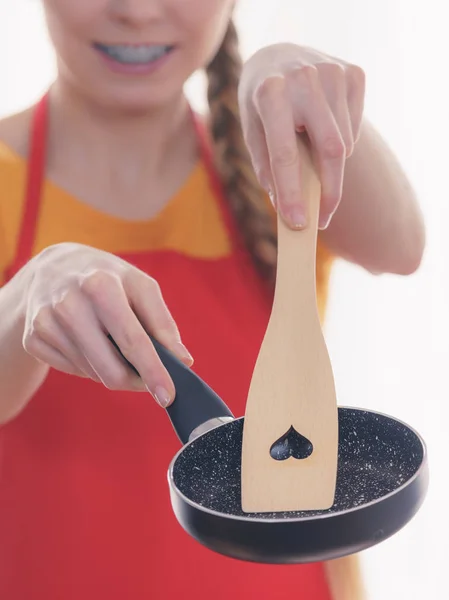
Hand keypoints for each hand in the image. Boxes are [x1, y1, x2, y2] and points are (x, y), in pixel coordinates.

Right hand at [20, 243, 192, 406]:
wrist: (53, 267)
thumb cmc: (107, 277)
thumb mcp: (139, 286)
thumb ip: (162, 323)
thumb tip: (183, 361)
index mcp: (101, 285)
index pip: (132, 340)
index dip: (153, 372)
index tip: (167, 396)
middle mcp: (69, 304)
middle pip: (110, 369)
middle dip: (135, 381)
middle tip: (147, 378)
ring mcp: (45, 322)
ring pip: (93, 374)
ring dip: (111, 369)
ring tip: (112, 343)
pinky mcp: (32, 338)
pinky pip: (73, 371)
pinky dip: (89, 365)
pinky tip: (88, 341)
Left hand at [238, 43, 364, 228]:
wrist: (277, 57)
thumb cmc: (260, 104)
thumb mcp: (252, 133)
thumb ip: (268, 168)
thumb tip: (289, 208)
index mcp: (271, 93)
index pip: (285, 154)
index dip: (292, 193)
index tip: (299, 224)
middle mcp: (305, 79)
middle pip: (330, 151)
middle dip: (329, 192)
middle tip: (322, 219)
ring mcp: (334, 72)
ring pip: (344, 144)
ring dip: (330, 162)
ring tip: (310, 150)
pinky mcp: (354, 74)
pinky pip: (354, 129)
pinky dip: (341, 141)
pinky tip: (322, 127)